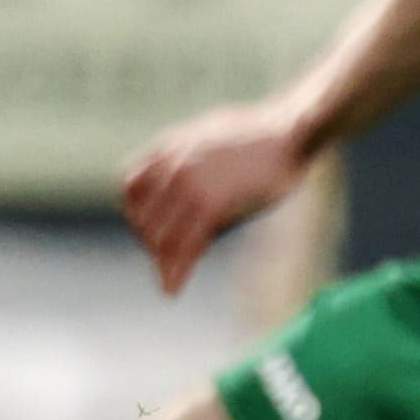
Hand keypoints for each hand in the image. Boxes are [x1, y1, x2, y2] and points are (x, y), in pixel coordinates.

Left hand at [118, 99, 314, 297]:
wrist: (290, 131)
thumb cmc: (260, 133)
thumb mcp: (210, 134)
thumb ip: (187, 154)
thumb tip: (181, 171)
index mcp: (169, 147)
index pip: (130, 186)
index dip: (134, 213)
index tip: (145, 229)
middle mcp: (173, 167)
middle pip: (142, 217)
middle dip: (149, 242)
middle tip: (162, 260)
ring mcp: (190, 187)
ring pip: (160, 236)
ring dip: (161, 262)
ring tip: (167, 280)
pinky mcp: (212, 206)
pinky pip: (185, 247)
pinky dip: (176, 272)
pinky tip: (172, 289)